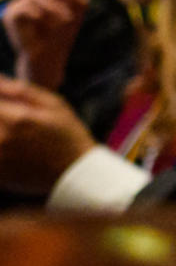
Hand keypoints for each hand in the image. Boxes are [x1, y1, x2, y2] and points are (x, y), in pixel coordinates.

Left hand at [0, 78, 95, 192]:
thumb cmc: (68, 135)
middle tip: (8, 116)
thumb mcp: (55, 105)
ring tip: (10, 131)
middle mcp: (3, 139)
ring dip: (0, 131)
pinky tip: (9, 146)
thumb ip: (22, 91)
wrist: (77, 174)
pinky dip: (0, 147)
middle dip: (0, 115)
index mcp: (17, 119)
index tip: (4, 105)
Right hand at [6, 0, 87, 89]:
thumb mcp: (76, 11)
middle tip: (69, 10)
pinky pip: (22, 7)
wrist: (49, 57)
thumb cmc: (63, 33)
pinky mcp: (10, 16)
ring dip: (53, 5)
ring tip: (66, 20)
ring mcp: (18, 4)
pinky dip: (37, 12)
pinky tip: (43, 20)